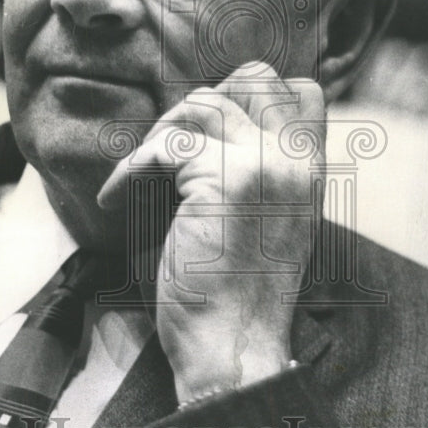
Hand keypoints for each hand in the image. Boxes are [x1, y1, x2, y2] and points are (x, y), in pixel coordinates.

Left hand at [98, 65, 325, 403]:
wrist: (233, 349)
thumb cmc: (237, 293)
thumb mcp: (266, 220)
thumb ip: (257, 170)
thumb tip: (208, 125)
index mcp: (311, 171)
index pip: (299, 90)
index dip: (247, 96)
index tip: (206, 134)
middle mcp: (295, 161)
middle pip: (254, 78)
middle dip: (203, 103)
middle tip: (170, 148)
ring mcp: (263, 166)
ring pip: (203, 104)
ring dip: (161, 135)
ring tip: (142, 175)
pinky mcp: (222, 182)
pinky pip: (163, 147)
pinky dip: (129, 169)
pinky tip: (116, 198)